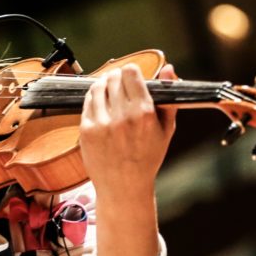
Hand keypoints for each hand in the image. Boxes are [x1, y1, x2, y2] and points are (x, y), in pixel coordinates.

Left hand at [78, 62, 176, 199]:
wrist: (124, 186)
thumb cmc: (148, 158)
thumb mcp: (166, 129)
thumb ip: (168, 97)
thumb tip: (169, 68)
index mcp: (144, 114)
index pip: (130, 73)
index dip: (131, 72)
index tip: (132, 77)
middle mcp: (122, 117)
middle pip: (113, 77)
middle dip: (117, 78)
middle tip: (121, 85)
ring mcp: (102, 123)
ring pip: (98, 86)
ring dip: (104, 85)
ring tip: (110, 93)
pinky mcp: (86, 130)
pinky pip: (88, 102)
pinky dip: (94, 99)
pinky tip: (102, 106)